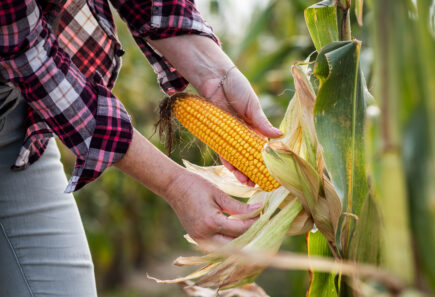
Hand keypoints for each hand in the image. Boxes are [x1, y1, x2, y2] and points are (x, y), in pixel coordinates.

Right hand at [166, 171, 259, 244]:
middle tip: (263, 227)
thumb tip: (258, 210)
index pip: (240, 230)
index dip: (255, 223)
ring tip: (253, 231)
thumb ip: (239, 206)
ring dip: (240, 242)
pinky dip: (229, 241)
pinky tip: (238, 233)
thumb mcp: (219, 194)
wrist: (173, 186)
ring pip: (227, 248)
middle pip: (235, 244)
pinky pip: (218, 245)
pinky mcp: (198, 239)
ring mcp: (200, 240)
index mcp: (211, 223)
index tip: (265, 216)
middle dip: (250, 237)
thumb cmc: (195, 185)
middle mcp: (205, 236)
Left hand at [197, 67, 281, 184]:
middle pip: (248, 156)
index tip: (271, 173)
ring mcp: (229, 135)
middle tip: (257, 184)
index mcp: (254, 126)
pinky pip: (222, 151)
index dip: (266, 161)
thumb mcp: (252, 105)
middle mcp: (242, 133)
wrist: (215, 78)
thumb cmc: (236, 87)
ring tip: (246, 182)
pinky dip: (227, 161)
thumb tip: (279, 135)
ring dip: (240, 170)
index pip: (261, 148)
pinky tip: (232, 171)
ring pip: (236, 157)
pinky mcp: (216, 134)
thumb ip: (262, 122)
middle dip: (253, 171)